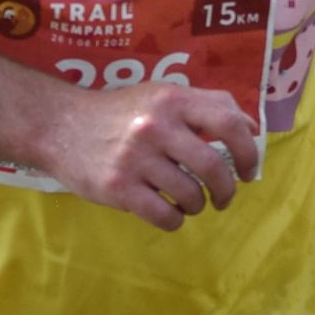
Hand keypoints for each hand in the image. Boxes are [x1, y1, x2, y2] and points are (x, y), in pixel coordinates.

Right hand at [38, 81, 261, 232]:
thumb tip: (253, 129)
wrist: (61, 126)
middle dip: (226, 190)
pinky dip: (175, 220)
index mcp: (172, 99)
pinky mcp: (118, 188)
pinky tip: (169, 213)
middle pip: (213, 167)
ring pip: (190, 195)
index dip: (247, 151)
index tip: (247, 170)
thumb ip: (208, 104)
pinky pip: (164, 216)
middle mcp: (155, 126)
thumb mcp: (162, 94)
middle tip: (222, 197)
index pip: (229, 122)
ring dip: (197, 205)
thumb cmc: (121, 112)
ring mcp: (135, 159)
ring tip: (189, 202)